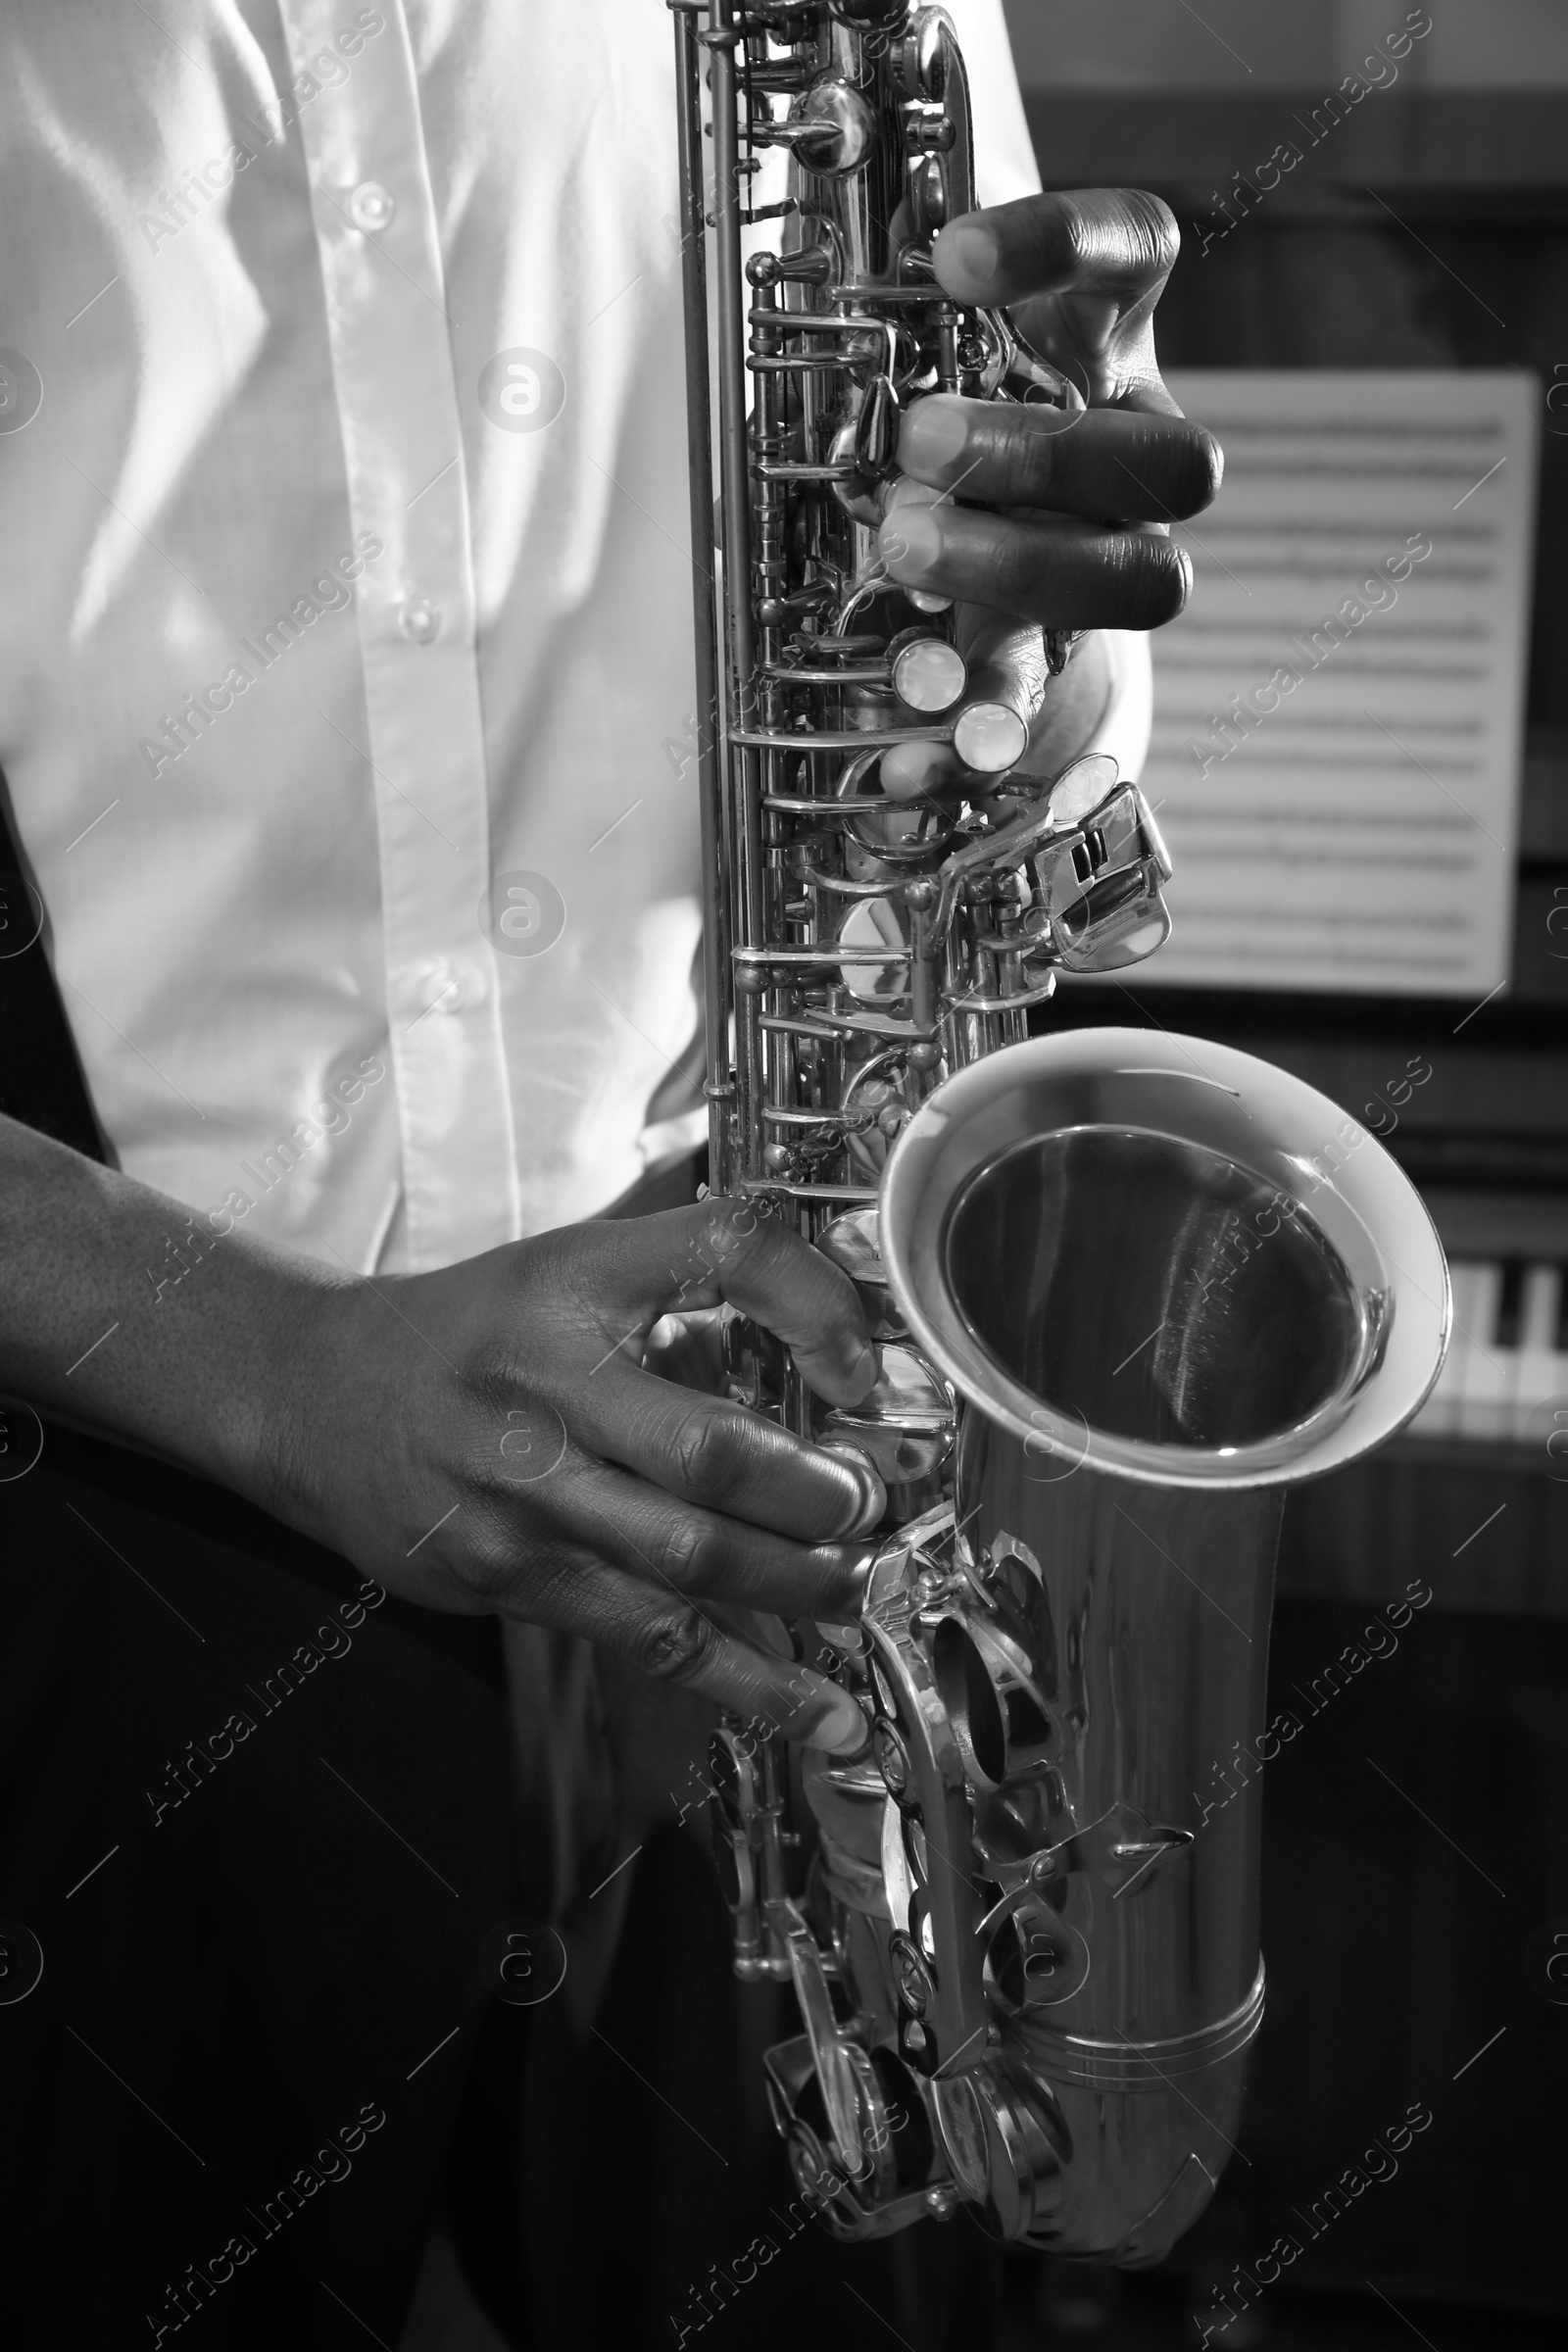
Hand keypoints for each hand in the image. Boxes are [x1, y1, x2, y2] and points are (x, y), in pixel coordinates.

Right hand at [281, 1201, 881, 1751]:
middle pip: (710, 1449)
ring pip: (689, 1557)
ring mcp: (523, 1494)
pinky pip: (651, 1638)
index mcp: (577, 1282)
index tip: (861, 1364)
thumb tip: (845, 1357)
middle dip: (817, 1491)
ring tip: (861, 1585)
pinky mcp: (511, 1578)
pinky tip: (820, 1710)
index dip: (812, 1306)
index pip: (721, 1256)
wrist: (318, 1397)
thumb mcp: (578, 1267)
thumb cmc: (475, 1331)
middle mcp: (546, 1386)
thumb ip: (698, 1288)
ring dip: (802, 1584)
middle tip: (869, 1502)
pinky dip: (751, 1684)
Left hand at [877, 189, 1220, 797]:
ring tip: (904, 548)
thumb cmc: (939, 403)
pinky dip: (978, 724)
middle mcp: (1140, 447)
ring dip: (1021, 566)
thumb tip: (815, 253)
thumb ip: (901, 316)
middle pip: (1164, 457)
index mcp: (1108, 337)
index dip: (1064, 246)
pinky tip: (905, 756)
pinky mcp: (1066, 653)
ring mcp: (1121, 555)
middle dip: (1042, 452)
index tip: (952, 259)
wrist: (963, 528)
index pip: (1137, 253)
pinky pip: (1048, 701)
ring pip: (1139, 579)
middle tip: (920, 440)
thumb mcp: (924, 340)